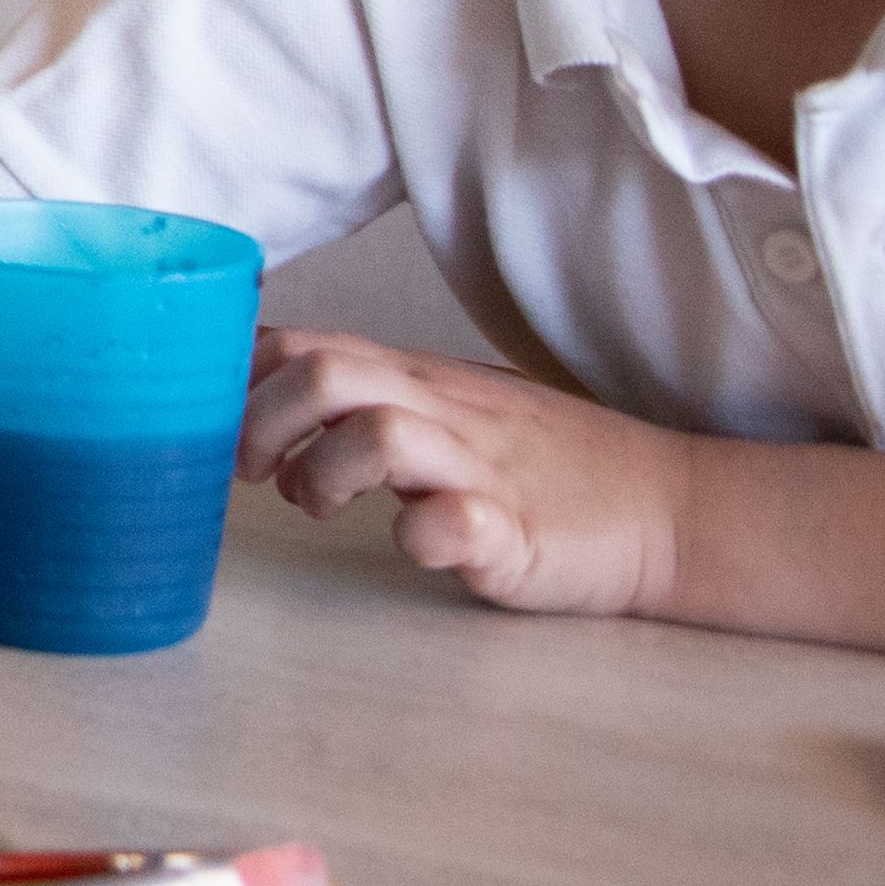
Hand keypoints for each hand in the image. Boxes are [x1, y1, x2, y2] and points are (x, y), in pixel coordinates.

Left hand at [243, 329, 690, 617]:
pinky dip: (418, 536)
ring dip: (320, 472)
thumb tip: (261, 398)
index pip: (299, 340)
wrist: (670, 508)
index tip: (214, 423)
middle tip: (248, 472)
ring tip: (316, 506)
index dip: (236, 376)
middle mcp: (442, 410)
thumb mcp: (446, 407)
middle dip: (258, 420)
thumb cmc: (542, 464)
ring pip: (375, 432)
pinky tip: (413, 544)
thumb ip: (366, 394)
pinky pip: (452, 522)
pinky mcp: (517, 531)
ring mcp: (481, 468)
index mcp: (416, 379)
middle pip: (322, 371)